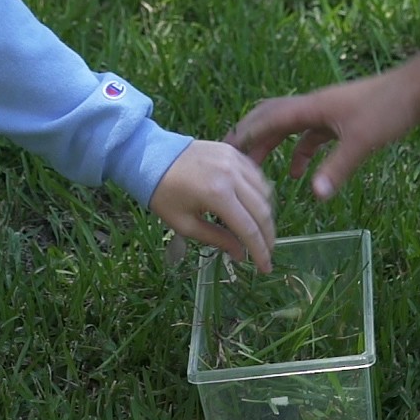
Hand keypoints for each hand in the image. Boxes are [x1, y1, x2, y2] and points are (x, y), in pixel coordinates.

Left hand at [151, 138, 278, 271]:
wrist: (151, 157)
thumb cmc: (163, 194)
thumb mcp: (185, 224)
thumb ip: (216, 239)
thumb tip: (241, 255)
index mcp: (217, 195)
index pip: (248, 228)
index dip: (259, 251)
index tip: (266, 267)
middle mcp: (232, 175)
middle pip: (262, 211)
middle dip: (268, 236)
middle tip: (268, 252)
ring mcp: (234, 160)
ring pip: (264, 192)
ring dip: (266, 215)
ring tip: (261, 232)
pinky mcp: (233, 152)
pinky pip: (256, 175)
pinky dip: (261, 193)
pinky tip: (255, 207)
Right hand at [227, 72, 419, 199]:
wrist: (417, 90)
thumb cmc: (389, 109)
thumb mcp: (362, 141)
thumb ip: (337, 168)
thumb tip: (315, 195)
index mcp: (312, 107)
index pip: (268, 118)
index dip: (245, 134)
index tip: (223, 151)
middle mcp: (314, 106)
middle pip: (271, 118)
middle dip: (250, 138)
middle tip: (230, 160)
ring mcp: (326, 112)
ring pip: (289, 127)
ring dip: (272, 146)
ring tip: (256, 171)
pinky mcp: (340, 119)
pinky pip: (310, 136)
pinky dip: (299, 152)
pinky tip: (299, 175)